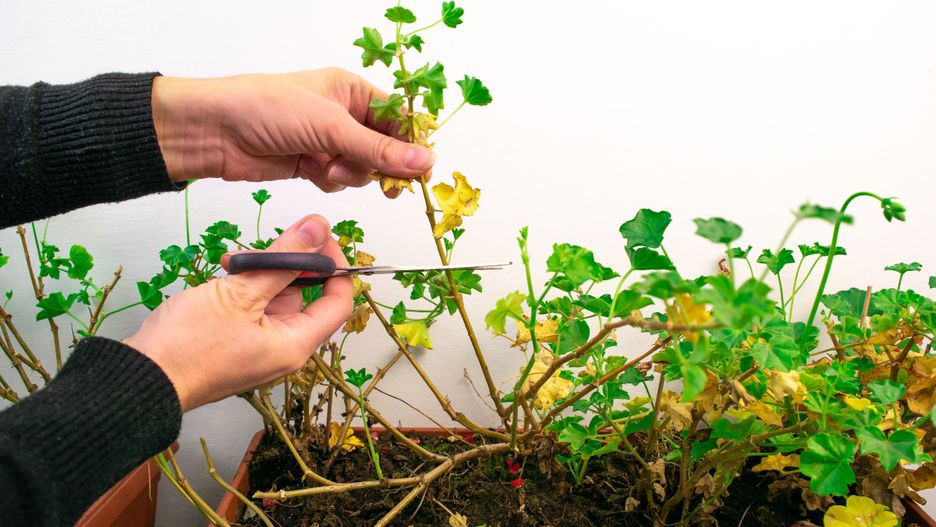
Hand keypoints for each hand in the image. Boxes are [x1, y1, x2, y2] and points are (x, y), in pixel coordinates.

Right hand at [124, 215, 351, 410]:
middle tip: (262, 246)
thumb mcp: (240, 292)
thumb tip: (319, 228)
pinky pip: (254, 307)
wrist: (140, 379)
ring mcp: (259, 346)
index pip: (338, 301)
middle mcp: (283, 349)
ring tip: (232, 262)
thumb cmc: (187, 345)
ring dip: (260, 271)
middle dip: (287, 263)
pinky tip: (225, 273)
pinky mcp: (237, 342)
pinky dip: (244, 287)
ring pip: (275, 296)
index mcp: (295, 345)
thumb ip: (284, 258)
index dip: (335, 265)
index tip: (319, 237)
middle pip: (305, 295)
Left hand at [151, 68, 434, 197]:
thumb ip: (379, 149)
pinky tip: (310, 170)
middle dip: (379, 164)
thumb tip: (425, 161)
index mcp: (352, 90)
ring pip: (362, 168)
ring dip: (349, 172)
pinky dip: (329, 179)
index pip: (398, 118)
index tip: (420, 170)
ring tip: (324, 165)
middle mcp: (344, 114)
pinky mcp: (312, 164)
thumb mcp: (330, 126)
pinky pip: (339, 179)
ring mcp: (328, 141)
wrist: (215, 131)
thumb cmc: (268, 109)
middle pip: (385, 147)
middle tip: (386, 185)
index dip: (411, 144)